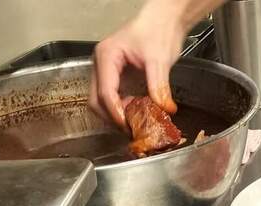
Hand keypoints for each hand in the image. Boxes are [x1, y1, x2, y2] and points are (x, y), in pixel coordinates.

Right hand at [92, 5, 184, 126]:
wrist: (164, 21)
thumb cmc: (158, 30)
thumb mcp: (159, 58)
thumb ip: (158, 84)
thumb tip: (163, 108)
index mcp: (107, 56)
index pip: (105, 91)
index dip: (115, 112)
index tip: (128, 126)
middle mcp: (101, 64)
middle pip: (96, 100)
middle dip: (112, 117)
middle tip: (132, 129)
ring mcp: (106, 71)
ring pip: (101, 101)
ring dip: (115, 115)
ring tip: (135, 122)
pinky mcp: (115, 77)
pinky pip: (111, 98)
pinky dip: (121, 109)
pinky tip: (136, 113)